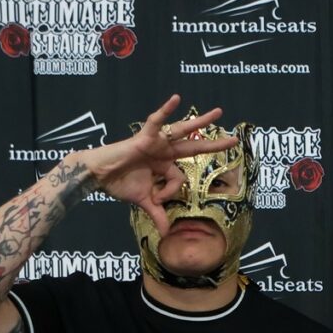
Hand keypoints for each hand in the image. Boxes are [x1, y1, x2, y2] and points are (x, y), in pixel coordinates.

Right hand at [77, 94, 236, 234]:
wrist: (97, 175)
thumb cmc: (118, 183)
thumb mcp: (144, 201)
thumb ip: (158, 214)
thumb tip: (166, 233)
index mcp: (165, 165)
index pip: (180, 179)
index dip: (170, 193)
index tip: (157, 199)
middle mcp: (164, 151)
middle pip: (194, 147)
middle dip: (214, 145)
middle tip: (235, 140)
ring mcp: (155, 143)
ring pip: (182, 131)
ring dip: (201, 122)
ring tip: (219, 113)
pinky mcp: (143, 137)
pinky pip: (155, 121)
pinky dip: (165, 110)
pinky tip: (177, 99)